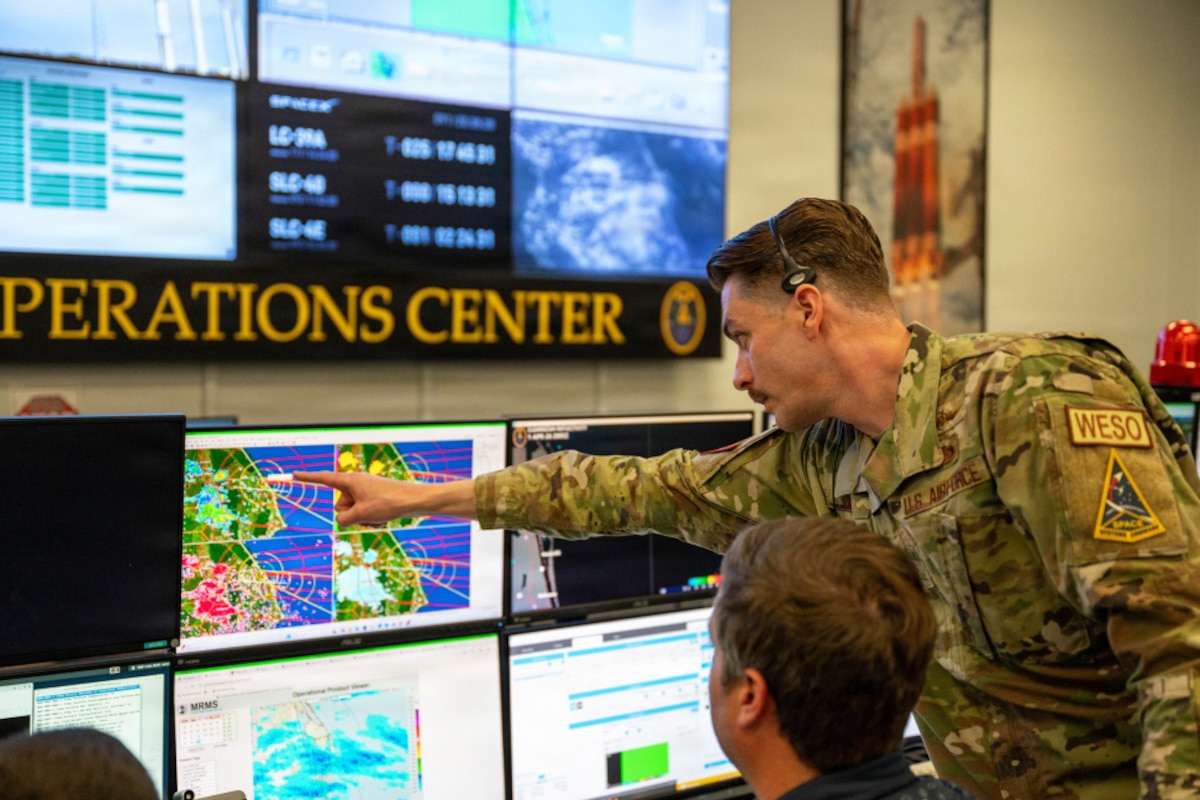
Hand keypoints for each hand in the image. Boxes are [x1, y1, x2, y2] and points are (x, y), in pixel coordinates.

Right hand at [291, 470, 407, 527]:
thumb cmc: (388, 503)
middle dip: (351, 514)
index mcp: (351, 481)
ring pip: (352, 514)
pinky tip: (385, 519)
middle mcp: (356, 485)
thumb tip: (344, 520)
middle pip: (340, 506)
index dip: (308, 478)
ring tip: (379, 515)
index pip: (324, 479)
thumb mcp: (361, 514)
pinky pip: (364, 515)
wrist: (414, 501)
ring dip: (363, 519)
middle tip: (369, 511)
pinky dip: (372, 520)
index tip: (294, 474)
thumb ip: (344, 519)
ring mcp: (365, 493)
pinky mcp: (373, 500)